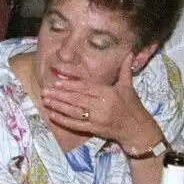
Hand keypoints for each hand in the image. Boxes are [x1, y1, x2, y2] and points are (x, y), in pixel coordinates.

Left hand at [39, 51, 159, 148]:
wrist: (139, 130)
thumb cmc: (133, 106)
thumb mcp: (128, 86)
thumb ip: (125, 69)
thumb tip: (130, 52)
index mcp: (109, 94)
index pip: (86, 88)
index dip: (70, 85)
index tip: (57, 82)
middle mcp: (103, 106)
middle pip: (77, 100)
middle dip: (59, 95)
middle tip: (44, 90)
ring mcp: (98, 119)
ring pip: (74, 112)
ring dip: (58, 107)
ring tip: (45, 100)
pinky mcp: (95, 130)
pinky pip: (76, 125)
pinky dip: (63, 121)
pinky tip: (52, 115)